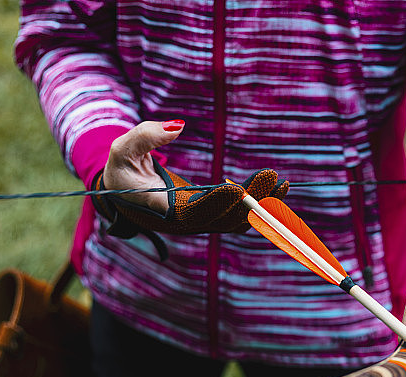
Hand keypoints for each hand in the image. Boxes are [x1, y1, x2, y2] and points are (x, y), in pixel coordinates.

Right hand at [92, 120, 288, 235]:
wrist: (123, 191)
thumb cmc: (121, 169)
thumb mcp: (122, 148)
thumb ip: (146, 136)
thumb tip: (178, 126)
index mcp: (161, 210)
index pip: (195, 212)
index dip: (218, 203)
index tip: (238, 189)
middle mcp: (184, 221)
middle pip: (224, 219)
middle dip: (252, 201)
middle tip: (276, 179)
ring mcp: (198, 222)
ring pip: (236, 221)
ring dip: (262, 206)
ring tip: (284, 185)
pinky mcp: (208, 216)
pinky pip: (238, 217)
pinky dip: (258, 206)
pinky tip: (274, 188)